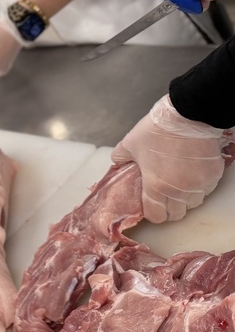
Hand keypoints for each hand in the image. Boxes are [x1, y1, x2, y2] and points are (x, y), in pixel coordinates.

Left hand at [111, 94, 225, 222]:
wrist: (188, 115)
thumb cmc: (157, 130)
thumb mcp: (130, 143)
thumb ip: (120, 157)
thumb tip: (118, 164)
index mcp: (156, 186)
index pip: (156, 216)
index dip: (152, 212)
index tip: (150, 204)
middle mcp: (179, 190)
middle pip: (176, 214)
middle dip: (169, 208)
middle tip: (164, 195)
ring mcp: (199, 184)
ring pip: (193, 203)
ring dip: (184, 198)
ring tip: (177, 183)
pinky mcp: (213, 175)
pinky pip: (206, 190)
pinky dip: (199, 186)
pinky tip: (191, 173)